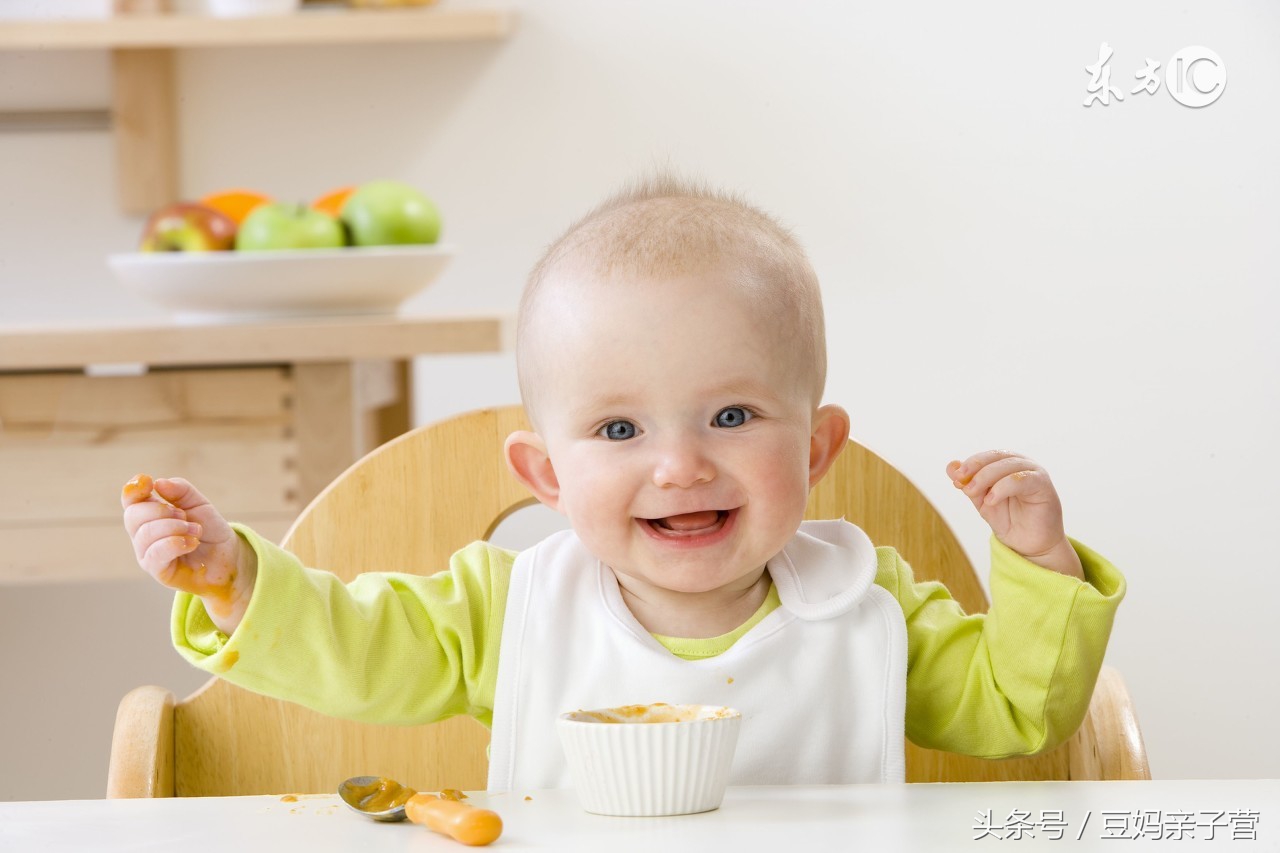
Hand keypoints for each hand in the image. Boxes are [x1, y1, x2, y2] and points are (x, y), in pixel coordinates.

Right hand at [121, 474, 255, 633]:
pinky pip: (155, 554)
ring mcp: (147, 554)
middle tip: (185, 516)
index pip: (130, 500)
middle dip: (161, 511)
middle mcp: (142, 534)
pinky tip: (192, 542)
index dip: (133, 489)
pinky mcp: (158, 571)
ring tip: (195, 531)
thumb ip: (180, 490)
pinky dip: (175, 543)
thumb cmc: (209, 530)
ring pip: (145, 534)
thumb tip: (158, 483)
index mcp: (149, 515)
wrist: (227, 556)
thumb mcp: (198, 504)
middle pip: (133, 516)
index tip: (147, 481)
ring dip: (174, 527)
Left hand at [946, 451, 1083, 578]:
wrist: (1028, 545)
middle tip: (960, 482)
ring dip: (986, 477)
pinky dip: (1003, 487)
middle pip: (996, 457)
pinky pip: (1021, 479)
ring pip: (1007, 465)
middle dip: (975, 468)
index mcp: (1005, 465)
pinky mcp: (1043, 485)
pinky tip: (990, 500)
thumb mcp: (982, 501)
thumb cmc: (1008, 521)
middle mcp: (1021, 464)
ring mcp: (1034, 472)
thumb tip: (950, 465)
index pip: (986, 457)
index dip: (969, 464)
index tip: (956, 479)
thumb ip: (968, 484)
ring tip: (972, 493)